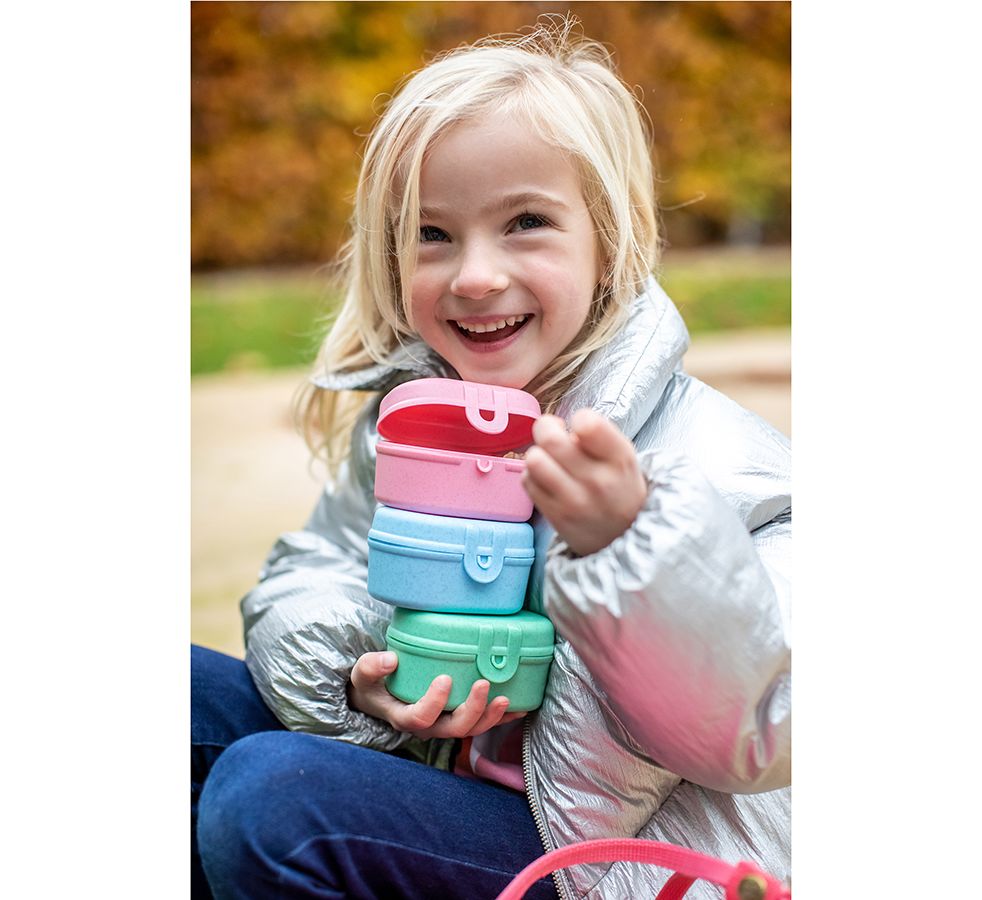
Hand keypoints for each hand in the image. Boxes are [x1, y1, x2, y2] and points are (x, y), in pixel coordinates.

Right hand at [348, 651, 525, 739]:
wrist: (379, 698)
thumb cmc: (373, 685)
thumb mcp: (363, 675)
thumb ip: (372, 667)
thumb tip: (389, 659)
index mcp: (403, 717)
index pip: (421, 718)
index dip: (435, 703)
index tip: (445, 679)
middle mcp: (427, 726)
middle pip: (454, 729)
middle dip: (472, 710)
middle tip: (483, 684)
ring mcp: (444, 725)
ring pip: (471, 730)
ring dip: (491, 717)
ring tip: (506, 698)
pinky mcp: (457, 718)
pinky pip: (482, 723)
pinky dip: (501, 717)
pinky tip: (520, 706)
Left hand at [522, 409, 646, 555]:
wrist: (625, 535)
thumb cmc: (618, 485)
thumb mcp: (622, 457)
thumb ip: (595, 436)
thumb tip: (558, 428)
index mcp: (619, 459)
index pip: (588, 425)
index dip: (578, 418)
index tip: (581, 428)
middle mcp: (597, 481)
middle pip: (550, 439)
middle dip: (546, 428)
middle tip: (553, 433)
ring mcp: (574, 501)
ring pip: (534, 460)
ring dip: (537, 454)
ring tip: (549, 459)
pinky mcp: (555, 516)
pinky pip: (527, 481)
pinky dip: (533, 474)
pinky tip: (547, 478)